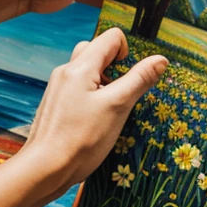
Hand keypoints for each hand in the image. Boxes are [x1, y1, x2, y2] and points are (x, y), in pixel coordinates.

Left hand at [0, 28, 166, 206]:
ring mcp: (58, 87)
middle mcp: (66, 70)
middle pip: (97, 49)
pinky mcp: (55, 103)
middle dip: (114, 65)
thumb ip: (139, 80)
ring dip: (103, 81)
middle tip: (119, 94)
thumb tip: (161, 59)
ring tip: (107, 109)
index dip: (127, 52)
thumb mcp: (117, 107)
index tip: (129, 79)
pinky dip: (91, 93)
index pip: (111, 37)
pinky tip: (93, 120)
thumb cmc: (82, 139)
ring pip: (87, 69)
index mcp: (80, 66)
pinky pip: (77, 86)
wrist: (44, 168)